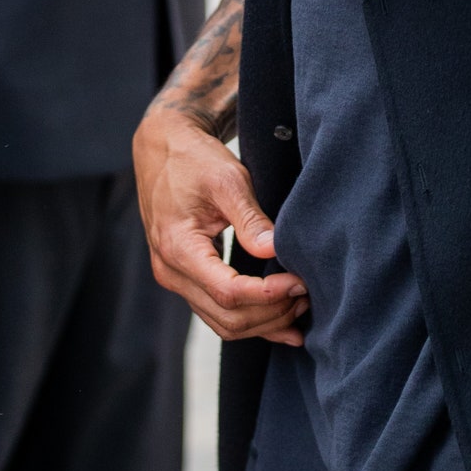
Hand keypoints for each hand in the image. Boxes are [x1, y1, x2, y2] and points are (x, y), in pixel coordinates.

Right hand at [132, 104, 309, 344]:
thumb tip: (277, 250)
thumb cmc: (193, 159)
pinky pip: (217, 311)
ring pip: (223, 322)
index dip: (268, 295)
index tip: (300, 281)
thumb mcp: (227, 180)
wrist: (162, 148)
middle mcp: (171, 271)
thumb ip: (250, 219)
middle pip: (227, 317)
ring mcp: (175, 278)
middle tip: (308, 295)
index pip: (228, 291)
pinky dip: (250, 318)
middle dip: (272, 313)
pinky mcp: (185, 276)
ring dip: (264, 322)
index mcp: (177, 247)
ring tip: (300, 306)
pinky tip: (280, 318)